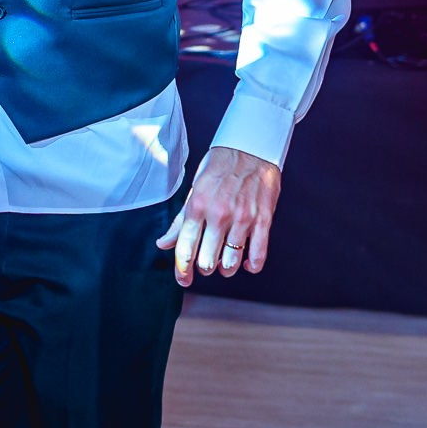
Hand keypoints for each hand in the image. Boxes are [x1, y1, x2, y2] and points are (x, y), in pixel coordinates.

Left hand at [157, 146, 280, 286]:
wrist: (250, 148)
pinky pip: (257, 255)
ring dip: (226, 268)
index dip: (182, 269)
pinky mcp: (263, 220)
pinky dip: (251, 265)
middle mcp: (218, 214)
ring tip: (225, 262)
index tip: (183, 279)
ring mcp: (242, 218)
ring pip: (231, 262)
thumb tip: (163, 244)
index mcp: (198, 205)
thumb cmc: (219, 168)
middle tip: (207, 262)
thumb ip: (180, 220)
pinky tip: (246, 263)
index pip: (185, 247)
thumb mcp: (194, 190)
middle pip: (207, 260)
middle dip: (205, 267)